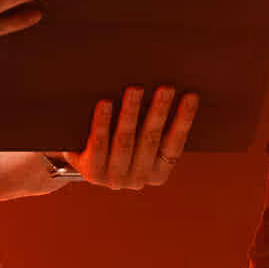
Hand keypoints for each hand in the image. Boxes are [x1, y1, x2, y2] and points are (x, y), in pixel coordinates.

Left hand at [56, 86, 198, 189]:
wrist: (78, 157)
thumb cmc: (116, 138)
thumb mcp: (138, 137)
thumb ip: (152, 123)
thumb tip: (174, 89)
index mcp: (157, 173)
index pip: (174, 145)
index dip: (184, 120)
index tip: (191, 96)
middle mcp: (138, 180)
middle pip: (150, 140)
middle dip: (159, 111)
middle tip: (166, 88)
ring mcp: (114, 179)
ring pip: (125, 140)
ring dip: (131, 112)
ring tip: (135, 89)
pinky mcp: (92, 173)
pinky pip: (99, 144)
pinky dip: (103, 122)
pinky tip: (105, 103)